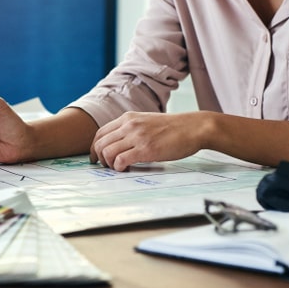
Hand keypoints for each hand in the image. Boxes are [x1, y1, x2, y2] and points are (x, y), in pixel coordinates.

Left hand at [89, 111, 209, 170]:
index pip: (100, 133)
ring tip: (119, 168)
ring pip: (107, 152)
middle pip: (100, 143)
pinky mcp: (146, 149)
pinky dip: (119, 167)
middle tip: (108, 167)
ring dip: (109, 164)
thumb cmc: (173, 128)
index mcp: (128, 118)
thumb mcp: (147, 121)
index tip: (97, 158)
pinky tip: (127, 169)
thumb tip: (119, 144)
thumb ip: (132, 129)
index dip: (95, 148)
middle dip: (100, 158)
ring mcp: (137, 136)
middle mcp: (129, 125)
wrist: (193, 127)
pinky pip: (121, 160)